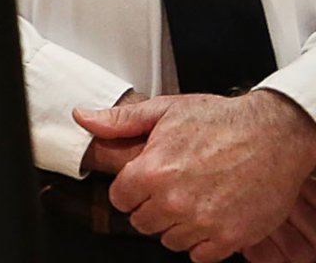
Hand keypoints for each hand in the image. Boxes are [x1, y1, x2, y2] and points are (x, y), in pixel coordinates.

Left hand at [75, 91, 315, 258]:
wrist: (274, 136)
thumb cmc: (223, 121)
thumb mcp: (166, 110)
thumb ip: (121, 121)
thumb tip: (84, 118)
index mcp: (153, 171)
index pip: (119, 199)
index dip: (129, 190)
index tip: (142, 184)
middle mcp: (175, 201)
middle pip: (143, 222)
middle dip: (151, 208)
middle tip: (170, 191)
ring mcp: (203, 222)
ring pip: (170, 240)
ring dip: (176, 225)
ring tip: (192, 202)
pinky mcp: (231, 237)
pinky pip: (201, 256)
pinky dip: (203, 242)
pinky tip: (209, 219)